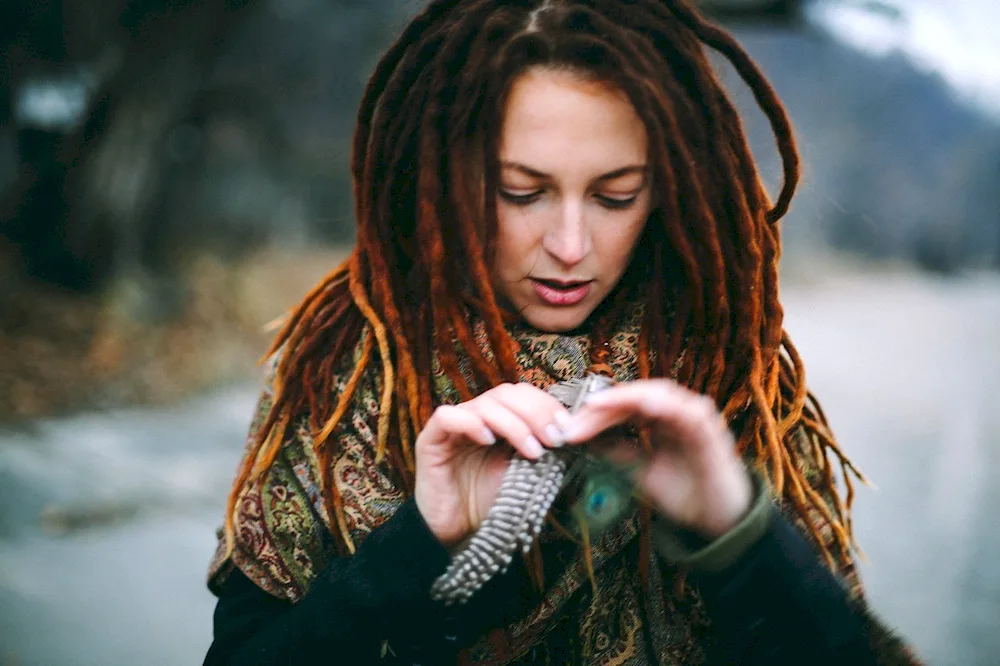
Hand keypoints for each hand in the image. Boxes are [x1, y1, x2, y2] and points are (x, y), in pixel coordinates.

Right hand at [414, 383, 569, 548]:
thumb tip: (573, 433)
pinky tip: (488, 440)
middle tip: (554, 439)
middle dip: (536, 413)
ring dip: (514, 425)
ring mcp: (453, 426)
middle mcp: (476, 416)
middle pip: (506, 393)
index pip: (522, 394)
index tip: (566, 429)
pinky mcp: (430, 440)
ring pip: (484, 404)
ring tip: (532, 452)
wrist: (457, 533)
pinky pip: (447, 417)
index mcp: (498, 419)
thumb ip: (543, 449)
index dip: (545, 405)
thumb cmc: (491, 502)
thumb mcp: (526, 472)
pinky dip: (471, 424)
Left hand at [560, 379, 752, 538]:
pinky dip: (666, 405)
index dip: (594, 414)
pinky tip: (645, 407)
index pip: (622, 406)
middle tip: (575, 422)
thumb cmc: (682, 492)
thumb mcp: (637, 470)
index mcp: (659, 418)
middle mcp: (676, 412)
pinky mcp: (710, 430)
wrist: (715, 521)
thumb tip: (580, 437)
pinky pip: (688, 411)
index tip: (568, 430)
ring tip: (598, 405)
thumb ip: (614, 450)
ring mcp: (694, 417)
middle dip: (602, 407)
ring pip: (658, 393)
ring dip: (625, 398)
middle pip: (634, 396)